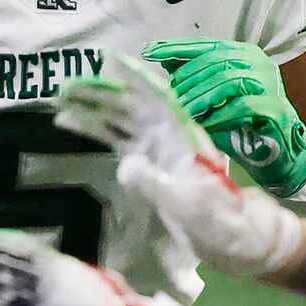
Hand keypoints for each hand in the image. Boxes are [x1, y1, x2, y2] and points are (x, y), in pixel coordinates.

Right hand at [57, 61, 302, 275]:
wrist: (242, 243)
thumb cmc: (222, 223)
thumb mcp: (189, 206)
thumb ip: (156, 184)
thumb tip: (124, 164)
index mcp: (183, 138)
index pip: (156, 98)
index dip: (133, 78)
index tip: (109, 61)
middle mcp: (170, 137)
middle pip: (132, 106)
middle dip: (101, 94)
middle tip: (67, 88)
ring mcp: (161, 151)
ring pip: (124, 122)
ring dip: (96, 112)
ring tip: (64, 106)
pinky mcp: (154, 169)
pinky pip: (123, 142)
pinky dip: (102, 134)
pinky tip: (82, 128)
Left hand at [142, 38, 305, 194]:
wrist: (276, 152)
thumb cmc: (241, 123)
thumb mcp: (212, 97)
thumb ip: (194, 78)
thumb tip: (162, 59)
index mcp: (243, 54)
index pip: (206, 45)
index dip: (176, 47)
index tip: (149, 50)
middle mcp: (258, 62)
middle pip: (215, 61)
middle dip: (188, 78)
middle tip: (170, 96)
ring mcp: (268, 82)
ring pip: (227, 80)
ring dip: (201, 97)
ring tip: (184, 111)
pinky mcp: (273, 106)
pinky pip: (241, 105)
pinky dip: (219, 116)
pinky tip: (205, 125)